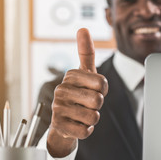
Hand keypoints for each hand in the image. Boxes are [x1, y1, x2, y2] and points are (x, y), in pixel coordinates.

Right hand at [47, 28, 108, 157]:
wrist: (63, 121)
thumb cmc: (78, 94)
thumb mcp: (84, 74)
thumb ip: (86, 52)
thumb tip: (82, 28)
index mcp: (70, 75)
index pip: (102, 84)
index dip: (103, 91)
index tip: (93, 90)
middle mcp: (61, 89)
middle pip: (98, 101)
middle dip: (97, 106)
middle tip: (86, 104)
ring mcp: (58, 108)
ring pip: (93, 117)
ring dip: (92, 119)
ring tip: (81, 115)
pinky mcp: (58, 125)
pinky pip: (86, 131)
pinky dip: (86, 130)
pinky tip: (77, 125)